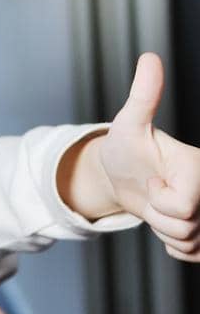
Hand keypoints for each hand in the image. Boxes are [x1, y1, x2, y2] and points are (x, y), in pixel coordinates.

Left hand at [70, 54, 199, 259]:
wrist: (123, 175)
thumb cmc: (126, 148)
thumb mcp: (129, 124)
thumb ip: (144, 95)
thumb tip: (150, 58)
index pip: (182, 207)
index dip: (159, 199)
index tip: (154, 179)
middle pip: (186, 229)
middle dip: (160, 218)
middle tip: (154, 192)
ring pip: (188, 244)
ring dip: (164, 231)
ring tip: (159, 204)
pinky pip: (189, 256)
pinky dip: (172, 246)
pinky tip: (166, 220)